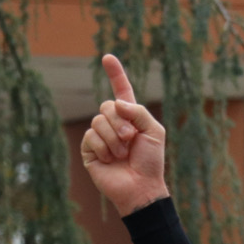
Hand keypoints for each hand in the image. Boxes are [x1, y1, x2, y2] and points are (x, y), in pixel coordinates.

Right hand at [80, 55, 169, 214]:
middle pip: (106, 106)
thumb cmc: (151, 161)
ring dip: (114, 138)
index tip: (107, 57)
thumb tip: (116, 102)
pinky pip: (91, 137)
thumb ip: (138, 112)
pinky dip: (104, 148)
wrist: (141, 187)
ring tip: (122, 154)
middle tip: (130, 139)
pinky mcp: (89, 150)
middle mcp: (113, 124)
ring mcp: (100, 137)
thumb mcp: (154, 131)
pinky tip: (110, 160)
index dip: (115, 74)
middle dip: (120, 122)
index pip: (120, 91)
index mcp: (130, 117)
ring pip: (98, 121)